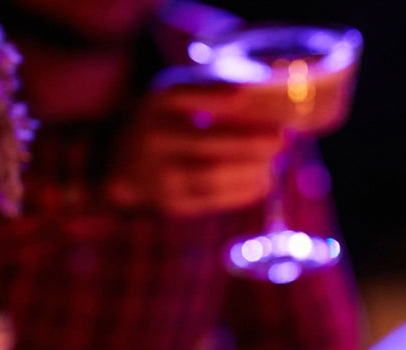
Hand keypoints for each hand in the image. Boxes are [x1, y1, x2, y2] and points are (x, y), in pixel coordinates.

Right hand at [106, 67, 285, 217]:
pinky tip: (264, 181)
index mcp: (155, 105)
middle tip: (282, 138)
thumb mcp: (174, 97)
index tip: (246, 94)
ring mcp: (160, 175)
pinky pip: (215, 199)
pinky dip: (244, 191)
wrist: (123, 163)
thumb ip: (208, 91)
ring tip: (275, 162)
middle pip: (208, 142)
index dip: (215, 95)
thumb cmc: (165, 121)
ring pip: (214, 176)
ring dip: (252, 169)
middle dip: (250, 142)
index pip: (183, 96)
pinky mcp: (173, 203)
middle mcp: (153, 139)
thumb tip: (259, 91)